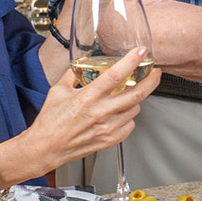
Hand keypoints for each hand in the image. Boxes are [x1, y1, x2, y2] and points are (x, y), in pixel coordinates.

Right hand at [2, 48, 156, 176]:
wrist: (46, 148)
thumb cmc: (50, 121)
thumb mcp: (58, 91)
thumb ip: (72, 74)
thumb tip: (82, 62)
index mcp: (88, 97)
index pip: (116, 75)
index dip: (132, 62)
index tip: (141, 52)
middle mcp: (100, 112)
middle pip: (136, 94)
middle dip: (151, 81)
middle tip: (155, 73)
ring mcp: (107, 128)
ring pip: (135, 109)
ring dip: (135, 100)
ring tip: (127, 96)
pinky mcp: (110, 140)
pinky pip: (130, 125)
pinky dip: (128, 117)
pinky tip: (118, 113)